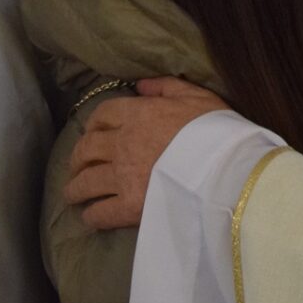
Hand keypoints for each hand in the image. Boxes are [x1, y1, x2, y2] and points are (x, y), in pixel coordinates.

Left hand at [64, 77, 227, 229]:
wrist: (229, 169)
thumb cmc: (218, 130)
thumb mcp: (197, 96)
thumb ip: (166, 87)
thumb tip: (140, 84)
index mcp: (137, 114)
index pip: (102, 115)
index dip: (93, 124)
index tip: (92, 132)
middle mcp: (122, 144)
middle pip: (86, 149)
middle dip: (77, 158)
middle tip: (78, 166)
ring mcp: (123, 177)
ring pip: (85, 182)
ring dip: (75, 188)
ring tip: (73, 194)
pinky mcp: (129, 207)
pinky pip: (100, 213)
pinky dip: (92, 215)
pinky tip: (91, 217)